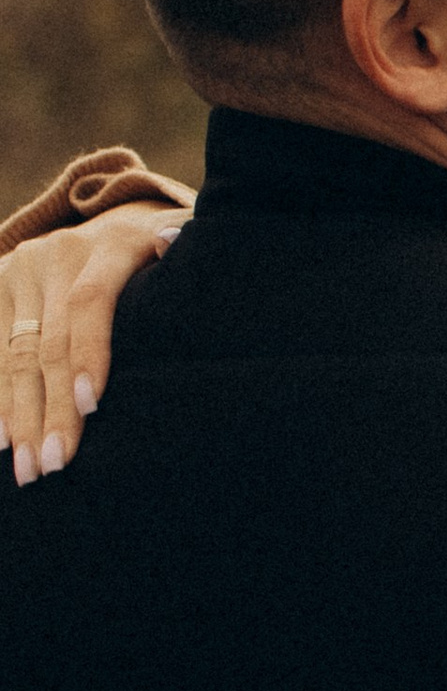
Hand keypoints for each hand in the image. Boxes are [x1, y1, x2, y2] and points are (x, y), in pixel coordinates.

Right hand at [2, 204, 182, 484]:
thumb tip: (170, 243)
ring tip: (27, 466)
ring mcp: (21, 270)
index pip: (90, 303)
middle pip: (47, 343)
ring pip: (13, 354)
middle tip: (56, 463)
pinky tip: (2, 438)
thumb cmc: (161, 255)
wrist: (109, 223)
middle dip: (51, 408)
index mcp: (109, 245)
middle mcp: (56, 255)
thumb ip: (182, 246)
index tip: (93, 404)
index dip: (89, 352)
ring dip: (18, 415)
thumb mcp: (183, 241)